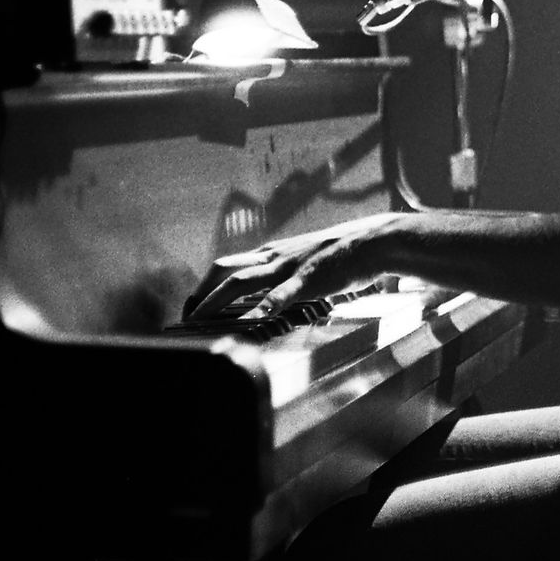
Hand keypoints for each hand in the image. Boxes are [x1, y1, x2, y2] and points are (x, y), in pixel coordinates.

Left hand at [182, 212, 406, 320]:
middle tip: (186, 316)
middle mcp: (273, 257)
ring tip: (200, 318)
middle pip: (224, 269)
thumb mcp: (304, 262)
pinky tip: (256, 316)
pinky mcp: (310, 277)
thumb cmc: (341, 255)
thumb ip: (284, 277)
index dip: (204, 286)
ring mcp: (289, 266)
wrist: (373, 241)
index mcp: (271, 254)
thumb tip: (267, 298)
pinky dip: (267, 304)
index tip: (191, 306)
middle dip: (200, 293)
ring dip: (217, 299)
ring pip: (243, 279)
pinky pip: (284, 291)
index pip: (226, 266)